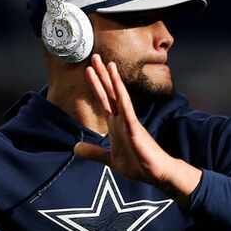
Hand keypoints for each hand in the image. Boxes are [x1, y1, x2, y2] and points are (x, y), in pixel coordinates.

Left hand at [74, 54, 201, 205]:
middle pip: (110, 92)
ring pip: (119, 96)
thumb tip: (74, 148)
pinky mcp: (136, 129)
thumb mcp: (109, 159)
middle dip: (102, 75)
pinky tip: (117, 86)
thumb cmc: (137, 164)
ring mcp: (129, 122)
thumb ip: (93, 152)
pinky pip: (128, 111)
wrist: (155, 174)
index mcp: (116, 124)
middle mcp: (122, 119)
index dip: (96, 84)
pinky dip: (122, 98)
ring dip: (112, 80)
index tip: (89, 70)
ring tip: (107, 63)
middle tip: (95, 56)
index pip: (104, 99)